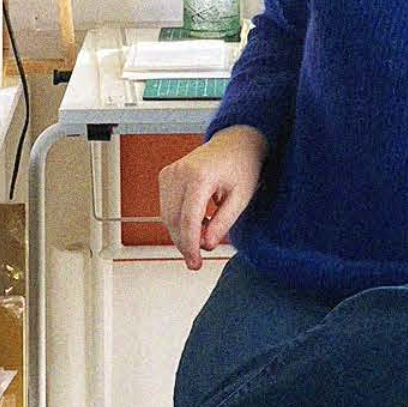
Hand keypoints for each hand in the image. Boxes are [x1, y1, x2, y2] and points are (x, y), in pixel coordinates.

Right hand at [158, 125, 267, 270]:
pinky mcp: (166, 175)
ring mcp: (170, 173)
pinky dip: (178, 220)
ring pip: (166, 216)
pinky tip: (198, 221)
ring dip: (181, 233)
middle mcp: (180, 172)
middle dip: (185, 243)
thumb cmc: (241, 166)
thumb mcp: (241, 198)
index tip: (195, 263)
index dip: (190, 246)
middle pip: (174, 221)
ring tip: (204, 234)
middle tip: (199, 257)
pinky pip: (166, 207)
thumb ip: (223, 223)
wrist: (235, 143)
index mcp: (200, 176)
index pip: (188, 220)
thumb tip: (206, 245)